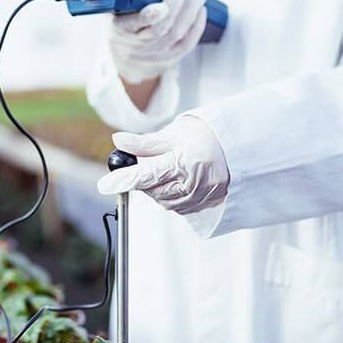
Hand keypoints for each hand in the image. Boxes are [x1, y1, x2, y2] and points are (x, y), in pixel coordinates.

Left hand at [97, 116, 229, 214]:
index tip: (104, 184)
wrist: (237, 150)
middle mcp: (193, 184)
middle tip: (144, 163)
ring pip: (160, 199)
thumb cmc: (205, 137)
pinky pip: (173, 205)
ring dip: (153, 187)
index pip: (147, 174)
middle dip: (141, 178)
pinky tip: (173, 180)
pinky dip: (165, 194)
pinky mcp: (201, 207)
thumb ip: (144, 143)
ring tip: (164, 168)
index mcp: (186, 162)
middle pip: (151, 189)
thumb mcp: (174, 135)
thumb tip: (118, 141)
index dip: (124, 180)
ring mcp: (198, 198)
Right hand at [110, 0, 207, 83]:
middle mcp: (139, 45)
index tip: (163, 5)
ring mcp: (155, 54)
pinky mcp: (170, 59)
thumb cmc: (124, 31)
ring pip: (176, 34)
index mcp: (122, 31)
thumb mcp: (116, 15)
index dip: (150, 15)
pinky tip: (201, 11)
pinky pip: (187, 44)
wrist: (128, 64)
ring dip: (191, 11)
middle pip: (161, 28)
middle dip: (176, 4)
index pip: (134, 24)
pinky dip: (197, 26)